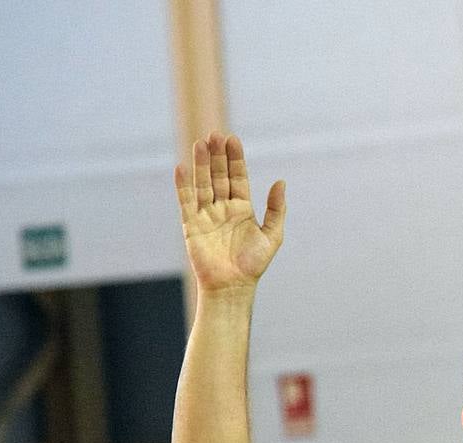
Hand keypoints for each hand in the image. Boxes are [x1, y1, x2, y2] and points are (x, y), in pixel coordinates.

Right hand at [174, 132, 285, 294]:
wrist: (233, 286)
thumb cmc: (254, 264)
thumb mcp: (273, 235)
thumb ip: (276, 209)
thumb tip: (281, 181)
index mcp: (242, 209)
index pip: (237, 178)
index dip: (235, 159)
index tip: (233, 139)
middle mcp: (223, 208)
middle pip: (219, 176)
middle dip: (218, 156)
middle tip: (215, 135)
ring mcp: (206, 215)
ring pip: (203, 184)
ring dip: (201, 165)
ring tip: (201, 144)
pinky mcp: (192, 225)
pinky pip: (186, 201)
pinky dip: (183, 185)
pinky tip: (181, 168)